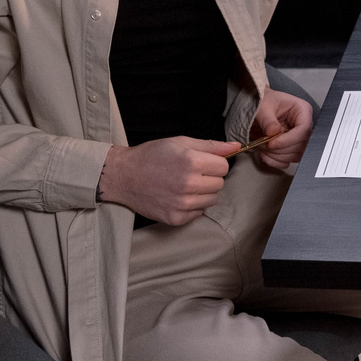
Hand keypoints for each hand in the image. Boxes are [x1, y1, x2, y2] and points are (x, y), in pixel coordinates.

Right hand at [97, 136, 236, 224]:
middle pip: (220, 184)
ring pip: (212, 199)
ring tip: (185, 184)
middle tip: (191, 173)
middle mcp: (188, 185)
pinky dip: (193, 205)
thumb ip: (212, 146)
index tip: (202, 162)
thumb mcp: (181, 142)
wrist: (124, 176)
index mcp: (191, 162)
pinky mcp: (175, 218)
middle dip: (210, 177)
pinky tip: (178, 196)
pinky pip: (199, 212)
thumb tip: (236, 147)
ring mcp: (182, 204)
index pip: (224, 166)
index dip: (214, 162)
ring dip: (203, 192)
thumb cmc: (153, 155)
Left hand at [251, 86, 313, 169]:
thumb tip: (273, 132)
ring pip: (296, 155)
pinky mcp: (291, 148)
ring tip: (263, 148)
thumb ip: (268, 119)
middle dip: (281, 149)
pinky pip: (288, 161)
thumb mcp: (263, 106)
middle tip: (264, 146)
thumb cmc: (264, 101)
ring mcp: (298, 138)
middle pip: (302, 145)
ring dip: (277, 156)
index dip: (288, 140)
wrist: (258, 106)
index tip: (272, 143)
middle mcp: (303, 125)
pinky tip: (265, 155)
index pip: (304, 129)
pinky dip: (275, 161)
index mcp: (302, 110)